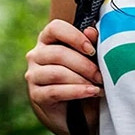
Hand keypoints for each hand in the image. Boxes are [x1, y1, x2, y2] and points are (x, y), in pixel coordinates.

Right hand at [26, 20, 102, 134]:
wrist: (77, 106)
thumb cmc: (85, 72)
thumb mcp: (91, 57)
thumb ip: (91, 42)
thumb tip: (90, 31)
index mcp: (49, 39)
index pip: (55, 28)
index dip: (74, 37)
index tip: (91, 50)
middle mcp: (36, 55)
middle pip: (58, 54)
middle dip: (84, 65)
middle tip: (101, 74)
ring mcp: (33, 75)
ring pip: (57, 73)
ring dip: (82, 79)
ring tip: (99, 84)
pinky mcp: (35, 95)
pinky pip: (55, 92)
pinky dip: (77, 92)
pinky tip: (92, 92)